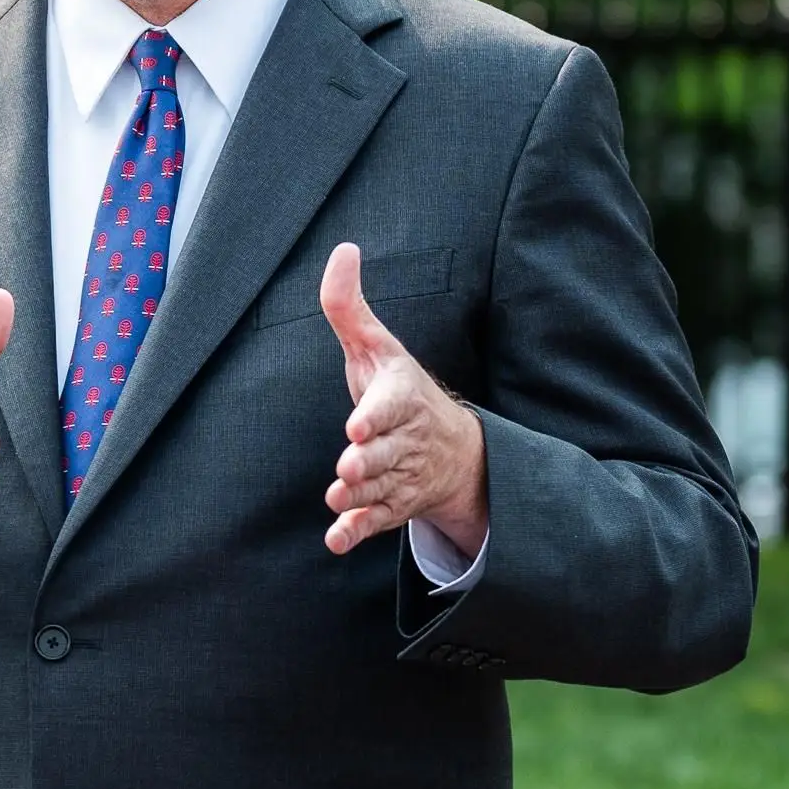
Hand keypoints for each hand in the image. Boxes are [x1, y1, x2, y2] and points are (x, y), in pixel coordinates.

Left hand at [319, 242, 487, 558]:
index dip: (375, 416)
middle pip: (385, 452)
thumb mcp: (377, 345)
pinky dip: (357, 531)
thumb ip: (350, 306)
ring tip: (339, 496)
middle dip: (368, 460)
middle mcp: (405, 438)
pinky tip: (337, 538)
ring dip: (360, 495)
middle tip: (349, 466)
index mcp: (402, 397)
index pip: (392, 406)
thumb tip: (344, 249)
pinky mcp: (391, 505)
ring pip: (380, 487)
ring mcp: (400, 474)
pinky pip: (376, 520)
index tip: (357, 425)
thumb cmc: (399, 389)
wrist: (450, 449)